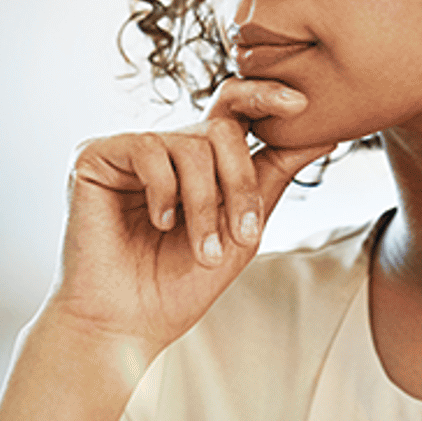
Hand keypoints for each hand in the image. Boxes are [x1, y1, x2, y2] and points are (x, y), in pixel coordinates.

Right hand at [46, 77, 331, 351]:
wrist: (127, 325)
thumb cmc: (180, 285)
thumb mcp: (243, 228)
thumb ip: (274, 176)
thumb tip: (326, 133)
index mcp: (197, 161)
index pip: (233, 110)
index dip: (266, 96)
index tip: (302, 105)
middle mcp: (164, 148)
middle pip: (223, 130)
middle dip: (241, 184)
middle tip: (244, 235)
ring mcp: (129, 150)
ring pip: (192, 145)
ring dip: (206, 205)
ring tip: (203, 251)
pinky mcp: (95, 155)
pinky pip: (149, 149)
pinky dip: (165, 192)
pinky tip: (158, 224)